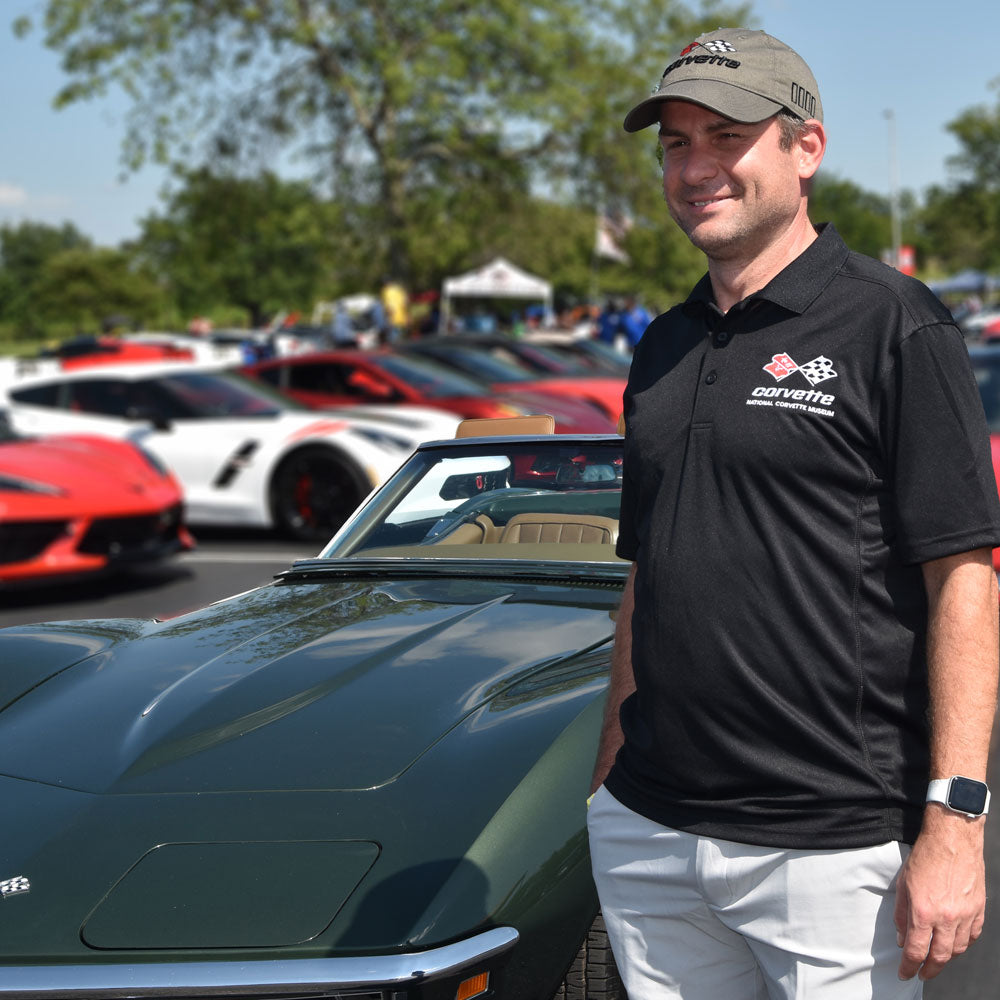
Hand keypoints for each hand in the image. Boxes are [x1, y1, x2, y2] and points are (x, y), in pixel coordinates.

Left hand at [894, 806, 985, 979]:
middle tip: (921, 974)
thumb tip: (902, 938)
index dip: (909, 966)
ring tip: (936, 959)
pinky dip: (963, 944)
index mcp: (923, 911)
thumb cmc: (925, 856)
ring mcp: (965, 915)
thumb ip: (901, 914)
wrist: (952, 838)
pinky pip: (972, 936)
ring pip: (957, 949)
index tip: (905, 974)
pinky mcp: (978, 909)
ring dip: (946, 958)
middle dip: (929, 969)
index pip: (916, 950)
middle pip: (939, 956)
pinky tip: (955, 944)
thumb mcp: (903, 883)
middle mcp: (946, 917)